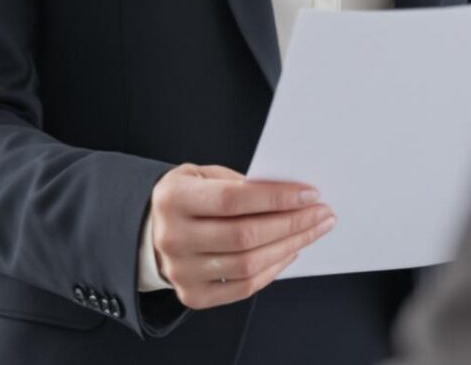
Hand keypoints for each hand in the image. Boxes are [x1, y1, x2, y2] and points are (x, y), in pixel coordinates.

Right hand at [148, 164, 335, 309]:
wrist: (149, 233)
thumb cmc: (185, 199)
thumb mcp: (202, 176)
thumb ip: (240, 183)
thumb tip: (291, 194)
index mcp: (174, 199)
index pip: (233, 199)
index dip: (276, 198)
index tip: (310, 194)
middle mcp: (173, 238)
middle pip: (245, 235)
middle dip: (292, 223)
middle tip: (321, 214)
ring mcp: (181, 272)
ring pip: (249, 264)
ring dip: (290, 247)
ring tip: (312, 231)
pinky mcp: (193, 296)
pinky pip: (244, 287)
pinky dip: (273, 270)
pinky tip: (290, 252)